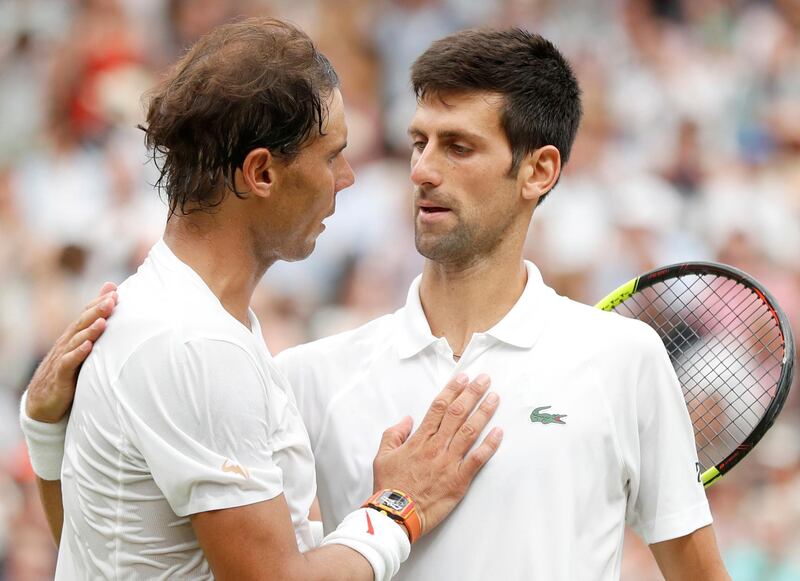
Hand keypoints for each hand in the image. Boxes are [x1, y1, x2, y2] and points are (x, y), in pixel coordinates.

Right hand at [26, 282, 117, 422]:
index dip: (99, 303)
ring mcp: (63, 358)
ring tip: (103, 321)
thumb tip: (107, 307)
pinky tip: (88, 347)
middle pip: (82, 323)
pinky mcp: (61, 376)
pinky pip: (68, 363)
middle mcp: (67, 343)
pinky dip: (78, 354)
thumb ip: (93, 328)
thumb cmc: (68, 371)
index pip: (86, 315)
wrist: (43, 401)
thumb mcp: (81, 348)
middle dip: (97, 311)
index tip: (116, 292)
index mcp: (73, 336)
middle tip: (112, 300)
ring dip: (90, 330)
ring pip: (76, 341)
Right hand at [371, 373, 501, 536]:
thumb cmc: (390, 486)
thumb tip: (406, 420)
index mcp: (419, 439)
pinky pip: (477, 459)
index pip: (438, 407)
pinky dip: (489, 445)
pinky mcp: (459, 479)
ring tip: (494, 398)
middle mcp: (435, 446)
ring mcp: (448, 462)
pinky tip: (499, 432)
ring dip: (483, 412)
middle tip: (484, 379)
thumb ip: (393, 434)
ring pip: (469, 431)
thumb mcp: (382, 456)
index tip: (463, 377)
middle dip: (472, 393)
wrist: (396, 513)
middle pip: (457, 413)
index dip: (452, 390)